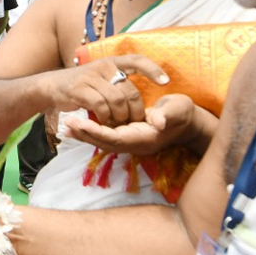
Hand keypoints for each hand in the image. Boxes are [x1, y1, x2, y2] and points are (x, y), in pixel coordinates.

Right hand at [44, 54, 167, 126]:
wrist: (52, 86)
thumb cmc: (83, 85)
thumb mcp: (102, 77)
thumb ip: (119, 82)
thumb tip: (141, 96)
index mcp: (112, 61)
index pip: (137, 60)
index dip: (153, 70)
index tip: (166, 82)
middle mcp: (103, 66)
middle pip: (129, 91)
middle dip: (135, 110)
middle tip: (134, 122)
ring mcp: (91, 77)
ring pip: (117, 100)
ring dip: (120, 116)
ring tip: (119, 124)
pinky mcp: (79, 89)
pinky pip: (100, 106)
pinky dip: (106, 117)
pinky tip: (105, 122)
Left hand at [63, 94, 215, 156]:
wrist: (189, 122)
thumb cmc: (183, 113)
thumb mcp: (178, 110)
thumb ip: (167, 115)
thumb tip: (157, 121)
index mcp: (144, 139)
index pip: (115, 138)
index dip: (97, 132)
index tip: (80, 123)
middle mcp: (134, 144)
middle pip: (105, 143)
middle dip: (85, 135)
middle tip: (66, 125)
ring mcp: (130, 141)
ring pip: (103, 141)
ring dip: (85, 134)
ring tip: (66, 127)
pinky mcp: (127, 136)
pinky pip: (106, 136)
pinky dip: (92, 131)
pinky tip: (78, 125)